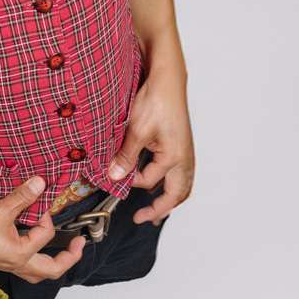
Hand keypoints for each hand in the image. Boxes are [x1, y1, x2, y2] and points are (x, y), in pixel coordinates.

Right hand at [0, 176, 87, 282]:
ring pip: (36, 273)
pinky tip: (27, 245)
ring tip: (59, 253)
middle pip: (51, 270)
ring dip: (50, 264)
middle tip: (79, 245)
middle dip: (69, 258)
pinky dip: (31, 259)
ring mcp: (5, 264)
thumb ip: (21, 197)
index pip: (44, 234)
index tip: (38, 199)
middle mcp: (15, 263)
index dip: (45, 215)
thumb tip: (40, 184)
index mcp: (20, 254)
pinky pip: (21, 266)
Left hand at [107, 67, 195, 224]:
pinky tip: (161, 181)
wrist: (167, 80)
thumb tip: (114, 176)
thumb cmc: (156, 102)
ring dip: (170, 198)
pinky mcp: (181, 145)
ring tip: (157, 209)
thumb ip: (126, 156)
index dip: (130, 183)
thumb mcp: (136, 130)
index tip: (113, 182)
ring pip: (182, 184)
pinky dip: (171, 182)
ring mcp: (185, 152)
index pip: (149, 181)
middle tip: (145, 218)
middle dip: (161, 208)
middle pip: (178, 194)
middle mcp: (184, 158)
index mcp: (175, 158)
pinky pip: (180, 172)